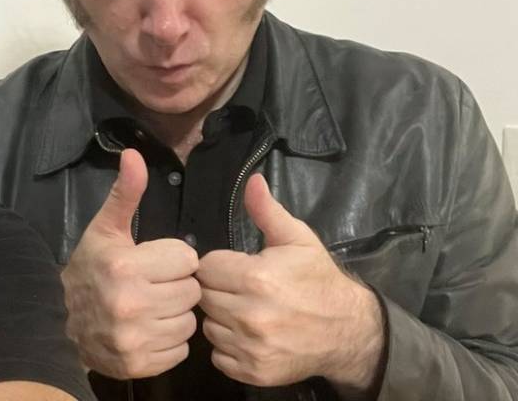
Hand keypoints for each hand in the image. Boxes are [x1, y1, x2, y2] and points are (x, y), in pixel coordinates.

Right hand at [61, 149, 201, 379]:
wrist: (58, 323)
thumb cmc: (88, 269)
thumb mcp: (105, 229)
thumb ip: (126, 193)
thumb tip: (134, 155)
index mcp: (125, 266)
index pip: (186, 258)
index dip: (173, 258)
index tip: (154, 261)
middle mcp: (131, 304)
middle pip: (191, 290)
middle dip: (177, 285)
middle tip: (154, 284)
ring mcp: (135, 338)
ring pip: (189, 322)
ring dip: (175, 314)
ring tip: (152, 306)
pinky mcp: (139, 365)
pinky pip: (180, 350)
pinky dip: (169, 341)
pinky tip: (149, 329)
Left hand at [196, 174, 383, 394]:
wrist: (349, 331)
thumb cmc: (318, 279)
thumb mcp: (297, 239)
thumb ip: (266, 210)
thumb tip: (252, 180)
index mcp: (256, 278)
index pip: (206, 267)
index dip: (219, 265)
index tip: (235, 267)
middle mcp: (249, 315)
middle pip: (204, 296)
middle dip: (218, 290)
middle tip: (240, 289)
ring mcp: (251, 347)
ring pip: (208, 327)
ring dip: (221, 319)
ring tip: (245, 311)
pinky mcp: (253, 371)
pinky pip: (219, 356)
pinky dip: (228, 347)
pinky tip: (248, 335)